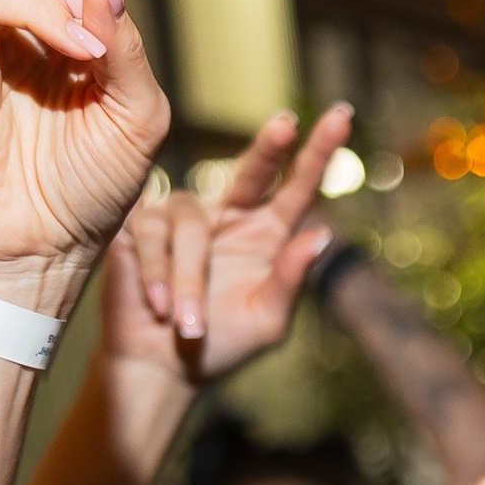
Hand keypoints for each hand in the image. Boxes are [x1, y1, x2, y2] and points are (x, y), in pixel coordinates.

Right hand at [107, 100, 352, 377]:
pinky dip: (159, 276)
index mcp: (267, 234)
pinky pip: (154, 236)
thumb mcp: (267, 320)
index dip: (319, 154)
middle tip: (287, 123)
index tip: (342, 116)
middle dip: (270, 146)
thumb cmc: (222, 346)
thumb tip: (323, 234)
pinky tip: (158, 308)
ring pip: (193, 224)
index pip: (298, 189)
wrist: (162, 368)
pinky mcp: (142, 226)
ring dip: (189, 280)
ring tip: (189, 326)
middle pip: (252, 170)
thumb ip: (291, 279)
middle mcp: (230, 216)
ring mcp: (185, 217)